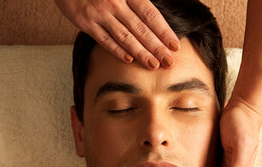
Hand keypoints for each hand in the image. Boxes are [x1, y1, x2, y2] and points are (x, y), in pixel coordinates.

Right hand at [55, 0, 179, 69]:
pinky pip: (105, 40)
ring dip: (141, 53)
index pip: (150, 14)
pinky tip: (129, 60)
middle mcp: (115, 3)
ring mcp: (100, 13)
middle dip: (157, 47)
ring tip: (154, 65)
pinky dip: (117, 51)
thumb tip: (154, 17)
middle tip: (169, 61)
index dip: (164, 31)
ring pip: (125, 37)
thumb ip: (136, 0)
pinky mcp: (86, 22)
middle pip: (141, 29)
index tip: (175, 45)